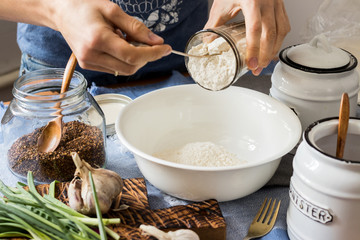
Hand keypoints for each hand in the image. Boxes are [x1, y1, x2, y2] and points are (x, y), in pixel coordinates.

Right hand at [53, 0, 171, 75]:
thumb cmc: (85, 7)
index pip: (132, 55)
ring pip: (124, 70)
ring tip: (128, 40)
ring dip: (135, 59)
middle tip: (149, 43)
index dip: (153, 54)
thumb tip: (156, 41)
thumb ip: (136, 27)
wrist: (61, 12)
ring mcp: (89, 63)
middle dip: (146, 57)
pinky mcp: (89, 66)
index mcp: (98, 39)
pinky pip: (115, 69)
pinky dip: (124, 60)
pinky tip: (119, 46)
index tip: (166, 48)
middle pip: (131, 67)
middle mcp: (92, 55)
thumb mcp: (113, 10)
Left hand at [205, 0, 289, 74]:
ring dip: (273, 50)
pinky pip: (285, 24)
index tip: (250, 64)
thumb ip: (214, 23)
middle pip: (271, 34)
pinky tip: (273, 48)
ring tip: (264, 63)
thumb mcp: (221, 4)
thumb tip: (207, 41)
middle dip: (264, 55)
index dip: (253, 50)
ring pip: (281, 31)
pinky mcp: (280, 4)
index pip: (255, 30)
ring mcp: (276, 3)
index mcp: (251, 1)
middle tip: (257, 69)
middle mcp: (267, 2)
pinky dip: (280, 39)